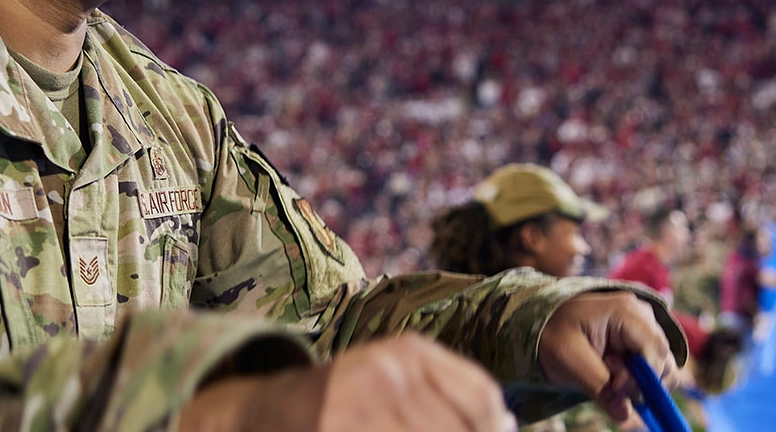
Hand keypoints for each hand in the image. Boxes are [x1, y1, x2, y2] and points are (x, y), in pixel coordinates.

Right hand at [182, 333, 514, 431]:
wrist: (268, 412)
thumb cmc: (346, 404)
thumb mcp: (396, 383)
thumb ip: (449, 400)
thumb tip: (507, 426)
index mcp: (411, 351)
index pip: (480, 395)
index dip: (497, 426)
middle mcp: (390, 369)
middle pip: (462, 426)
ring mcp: (363, 401)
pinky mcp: (339, 425)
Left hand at [536, 291, 676, 425]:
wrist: (542, 327)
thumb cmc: (552, 337)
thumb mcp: (569, 362)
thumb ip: (600, 387)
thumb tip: (627, 415)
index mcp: (625, 311)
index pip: (656, 351)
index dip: (642, 379)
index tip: (617, 388)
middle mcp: (642, 315)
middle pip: (665, 361)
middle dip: (639, 381)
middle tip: (609, 380)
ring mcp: (644, 326)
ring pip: (662, 368)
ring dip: (637, 381)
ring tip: (607, 371)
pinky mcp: (641, 340)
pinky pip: (653, 369)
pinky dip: (635, 378)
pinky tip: (612, 370)